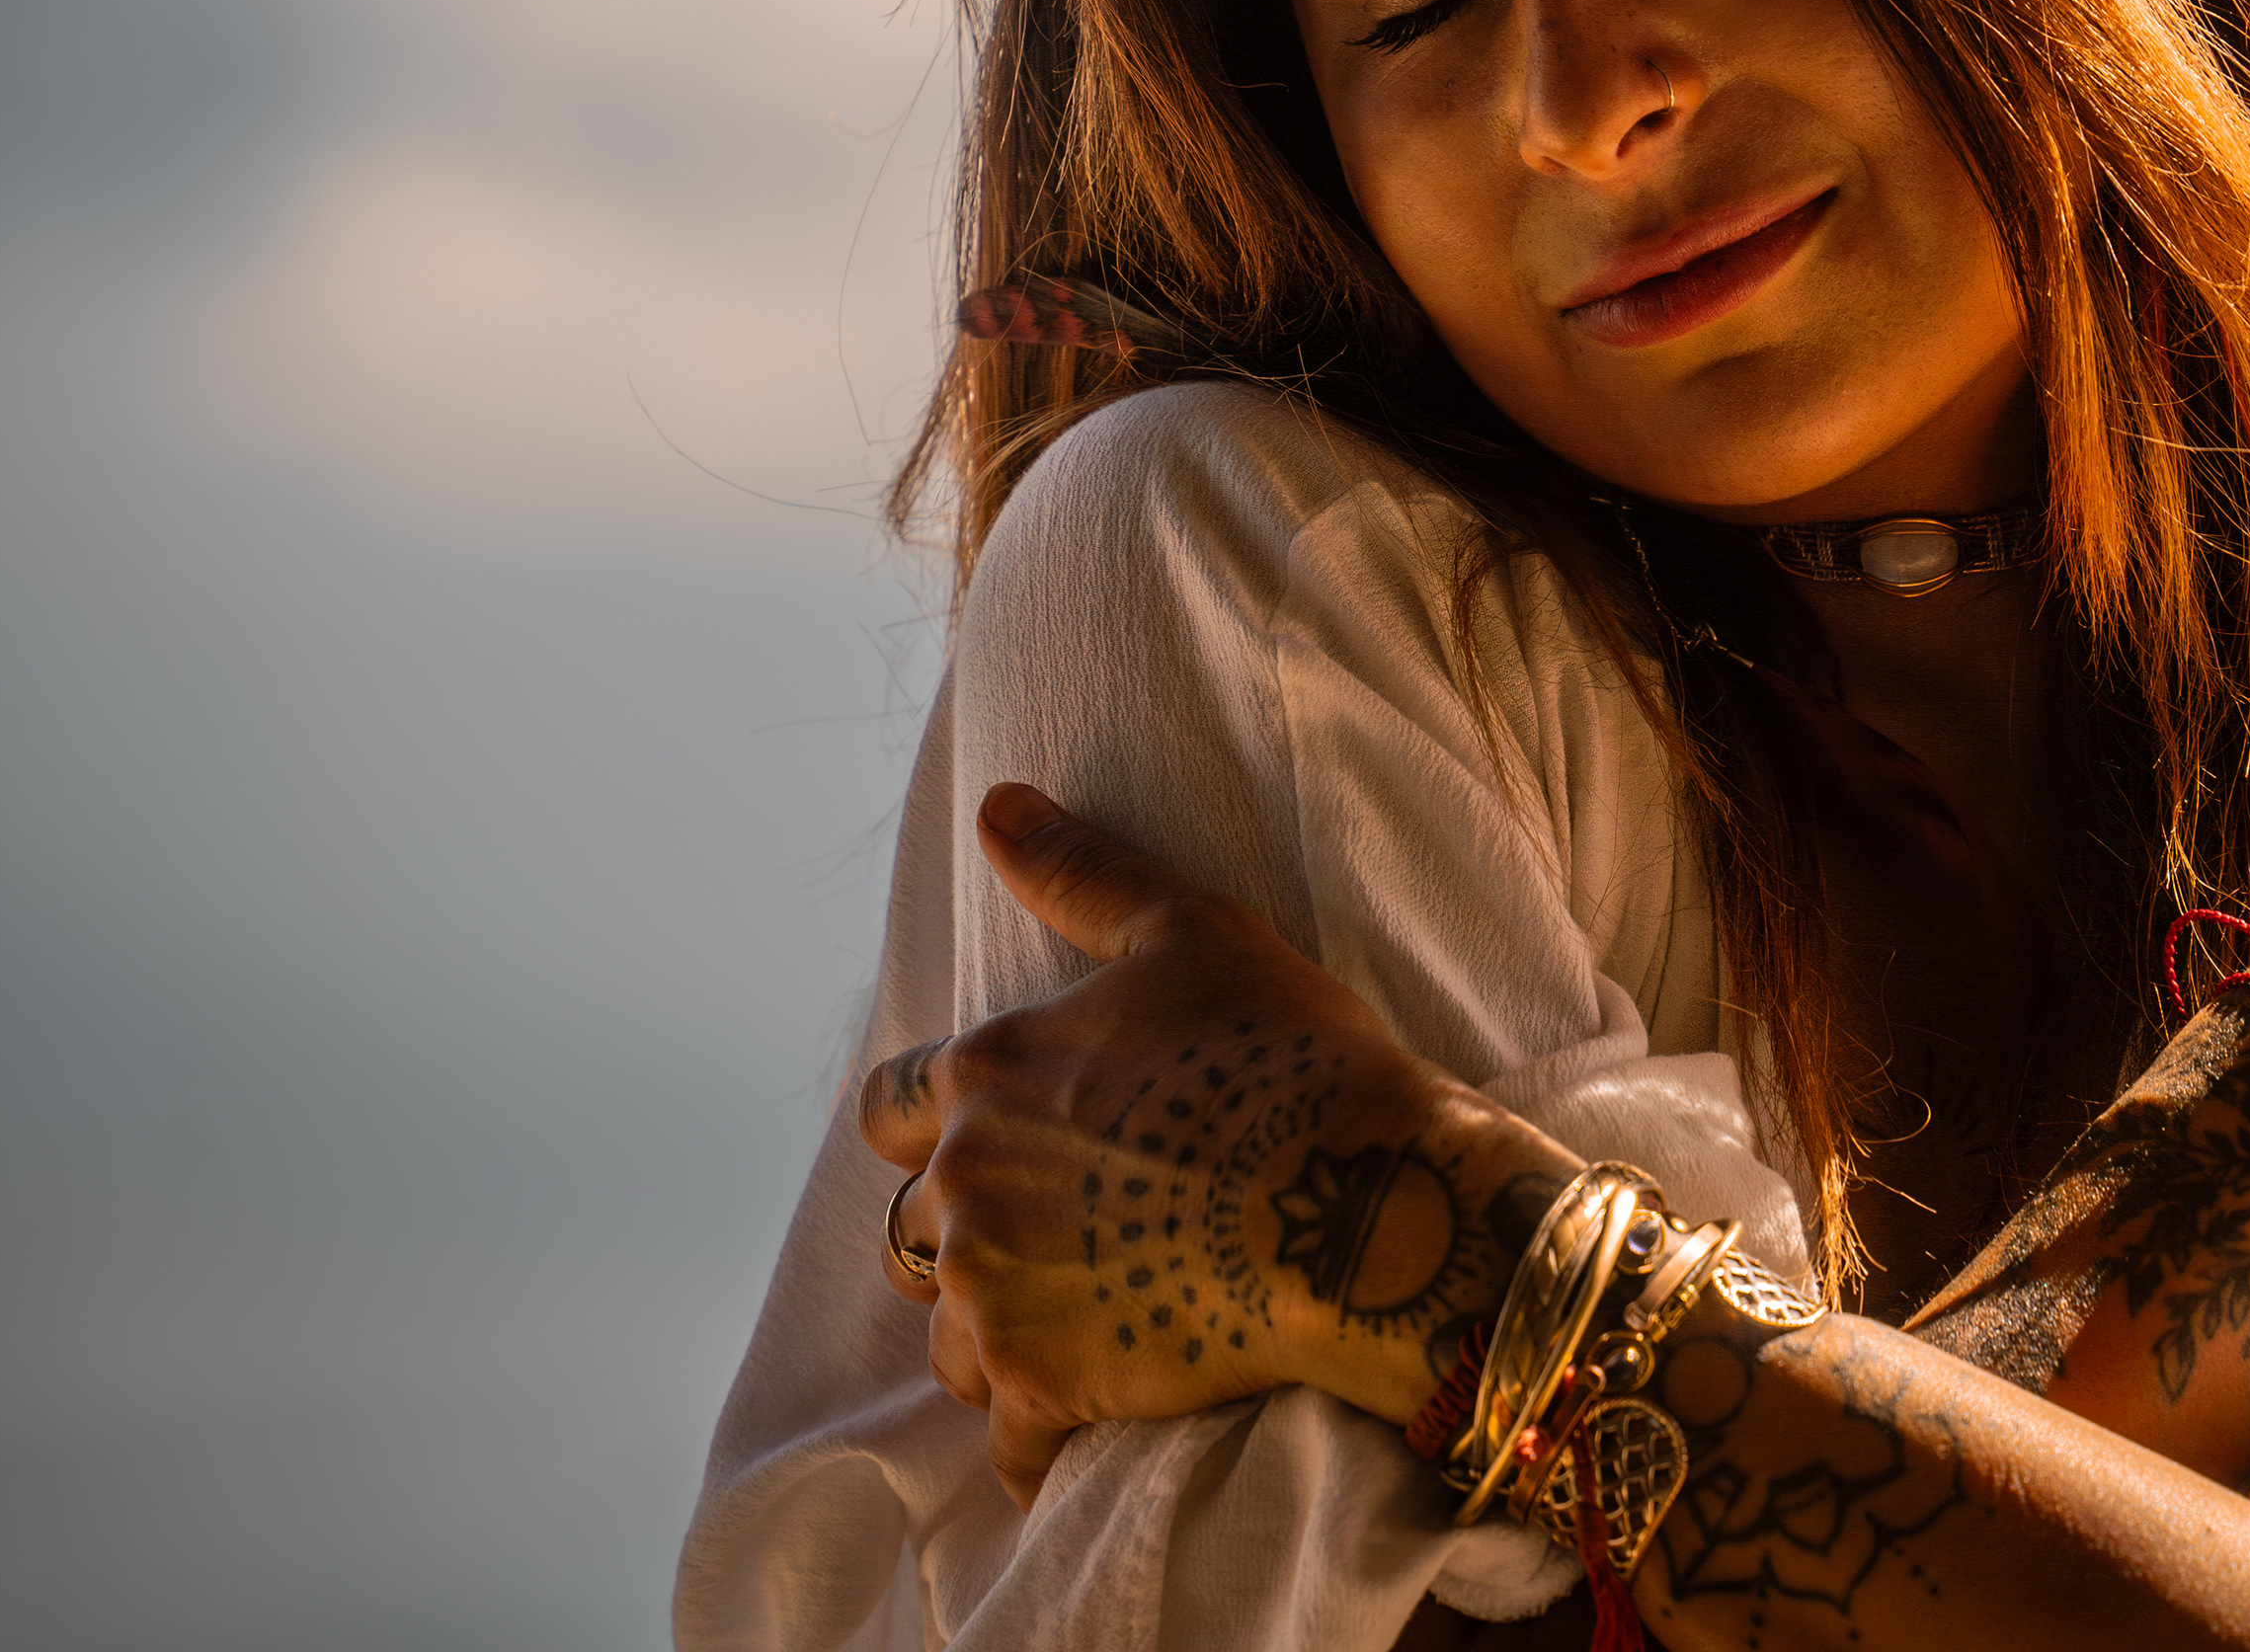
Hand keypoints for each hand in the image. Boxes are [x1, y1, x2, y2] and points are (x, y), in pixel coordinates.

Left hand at [862, 784, 1574, 1504]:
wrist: (1361, 1195)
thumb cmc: (1286, 1054)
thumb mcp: (1192, 931)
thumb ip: (1082, 873)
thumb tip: (997, 808)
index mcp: (984, 1073)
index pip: (887, 1105)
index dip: (926, 1125)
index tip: (987, 1143)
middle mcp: (964, 1183)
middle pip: (911, 1230)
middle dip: (965, 1237)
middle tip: (1059, 1244)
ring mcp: (994, 1292)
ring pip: (949, 1338)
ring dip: (998, 1338)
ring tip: (1085, 1332)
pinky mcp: (1042, 1388)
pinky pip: (1009, 1441)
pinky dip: (1042, 1438)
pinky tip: (1096, 1425)